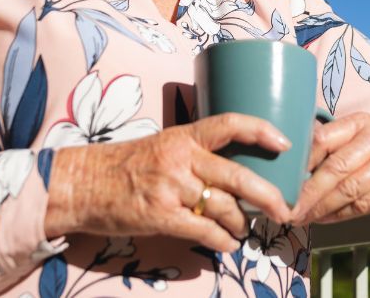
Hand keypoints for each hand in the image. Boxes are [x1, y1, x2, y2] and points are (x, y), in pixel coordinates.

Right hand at [45, 113, 292, 251]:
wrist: (83, 184)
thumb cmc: (125, 166)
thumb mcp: (162, 146)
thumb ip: (196, 154)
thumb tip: (236, 172)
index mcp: (183, 136)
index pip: (229, 124)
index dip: (261, 130)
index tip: (285, 143)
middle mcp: (180, 158)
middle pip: (237, 175)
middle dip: (268, 195)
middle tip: (285, 208)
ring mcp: (171, 188)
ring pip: (224, 207)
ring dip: (240, 223)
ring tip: (244, 229)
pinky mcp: (161, 216)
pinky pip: (204, 231)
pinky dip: (222, 241)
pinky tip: (228, 245)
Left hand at [291, 112, 369, 225]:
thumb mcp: (350, 141)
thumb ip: (324, 146)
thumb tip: (285, 163)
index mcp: (359, 122)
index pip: (324, 139)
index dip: (302, 162)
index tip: (283, 180)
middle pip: (337, 167)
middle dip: (309, 192)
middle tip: (290, 209)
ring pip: (350, 189)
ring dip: (322, 207)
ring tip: (302, 217)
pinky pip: (363, 205)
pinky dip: (339, 215)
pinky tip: (323, 219)